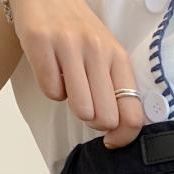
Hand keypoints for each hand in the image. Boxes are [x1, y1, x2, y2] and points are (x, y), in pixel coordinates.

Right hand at [7, 0, 142, 148]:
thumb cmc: (79, 33)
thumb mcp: (106, 54)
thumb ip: (115, 88)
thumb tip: (118, 131)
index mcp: (118, 57)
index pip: (132, 114)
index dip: (122, 137)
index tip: (111, 140)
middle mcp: (97, 49)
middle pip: (106, 118)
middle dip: (95, 121)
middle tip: (86, 104)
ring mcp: (69, 45)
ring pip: (81, 109)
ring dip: (73, 105)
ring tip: (70, 86)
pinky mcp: (41, 42)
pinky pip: (52, 92)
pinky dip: (51, 89)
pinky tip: (53, 70)